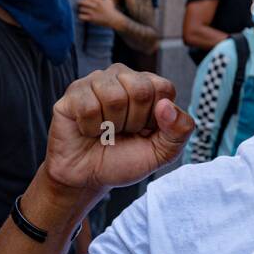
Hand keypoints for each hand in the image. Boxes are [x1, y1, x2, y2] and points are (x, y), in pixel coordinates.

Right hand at [45, 66, 193, 191]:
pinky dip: (91, 128)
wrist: (88, 178)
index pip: (163, 89)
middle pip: (141, 90)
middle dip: (135, 122)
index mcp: (148, 85)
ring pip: (114, 97)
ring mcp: (96, 81)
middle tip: (122, 132)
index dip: (156, 118)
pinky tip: (88, 130)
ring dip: (111, 126)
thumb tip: (167, 106)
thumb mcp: (162, 152)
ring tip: (105, 131)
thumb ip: (179, 130)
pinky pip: (88, 107)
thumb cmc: (125, 159)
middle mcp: (123, 76)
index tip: (145, 131)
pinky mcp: (73, 92)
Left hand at [78, 0, 119, 28]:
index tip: (86, 1)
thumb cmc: (111, 10)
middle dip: (79, 2)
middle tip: (79, 3)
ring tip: (82, 11)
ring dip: (81, 10)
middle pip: (82, 2)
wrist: (113, 19)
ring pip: (81, 9)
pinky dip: (81, 16)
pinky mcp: (91, 18)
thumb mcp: (109, 1)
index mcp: (98, 0)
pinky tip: (82, 16)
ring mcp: (92, 12)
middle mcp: (94, 6)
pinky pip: (81, 16)